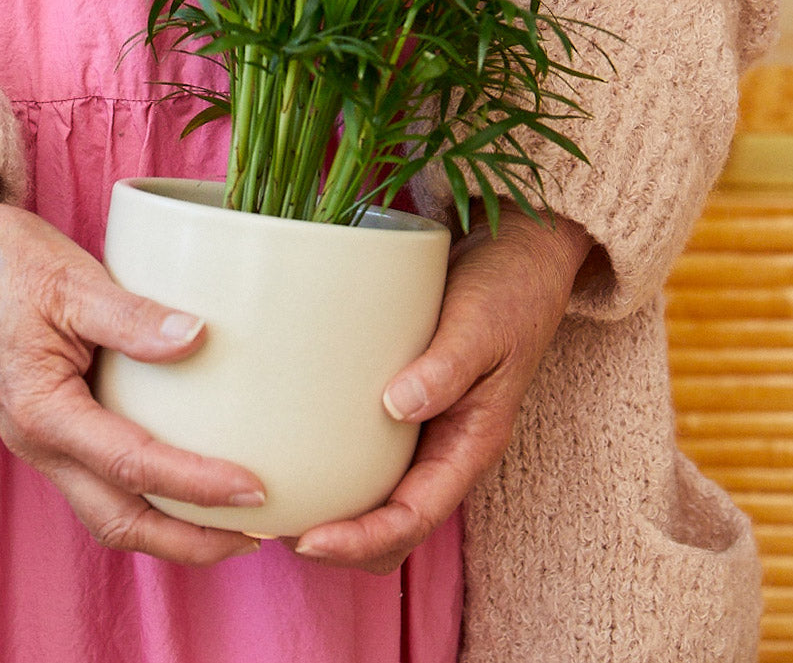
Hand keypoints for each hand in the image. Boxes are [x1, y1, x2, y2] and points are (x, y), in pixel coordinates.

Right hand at [0, 180, 264, 563]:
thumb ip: (131, 316)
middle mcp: (39, 442)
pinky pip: (103, 480)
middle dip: (189, 541)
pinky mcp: (53, 425)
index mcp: (42, 412)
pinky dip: (149, 494)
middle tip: (256, 535)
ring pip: (108, 511)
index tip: (254, 490)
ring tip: (232, 523)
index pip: (133, 467)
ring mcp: (43, 439)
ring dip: (170, 528)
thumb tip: (197, 337)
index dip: (197, 486)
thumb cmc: (4, 262)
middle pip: (120, 522)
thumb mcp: (71, 281)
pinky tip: (187, 478)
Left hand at [287, 203, 597, 573]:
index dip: (360, 541)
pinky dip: (329, 460)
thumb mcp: (483, 324)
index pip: (412, 520)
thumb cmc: (509, 288)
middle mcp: (443, 447)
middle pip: (388, 527)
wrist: (521, 250)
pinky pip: (364, 448)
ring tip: (271, 498)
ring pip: (374, 495)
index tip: (306, 540)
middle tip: (271, 525)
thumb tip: (396, 407)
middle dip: (337, 542)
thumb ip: (447, 367)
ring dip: (330, 509)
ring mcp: (422, 425)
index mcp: (470, 444)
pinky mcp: (401, 396)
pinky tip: (289, 441)